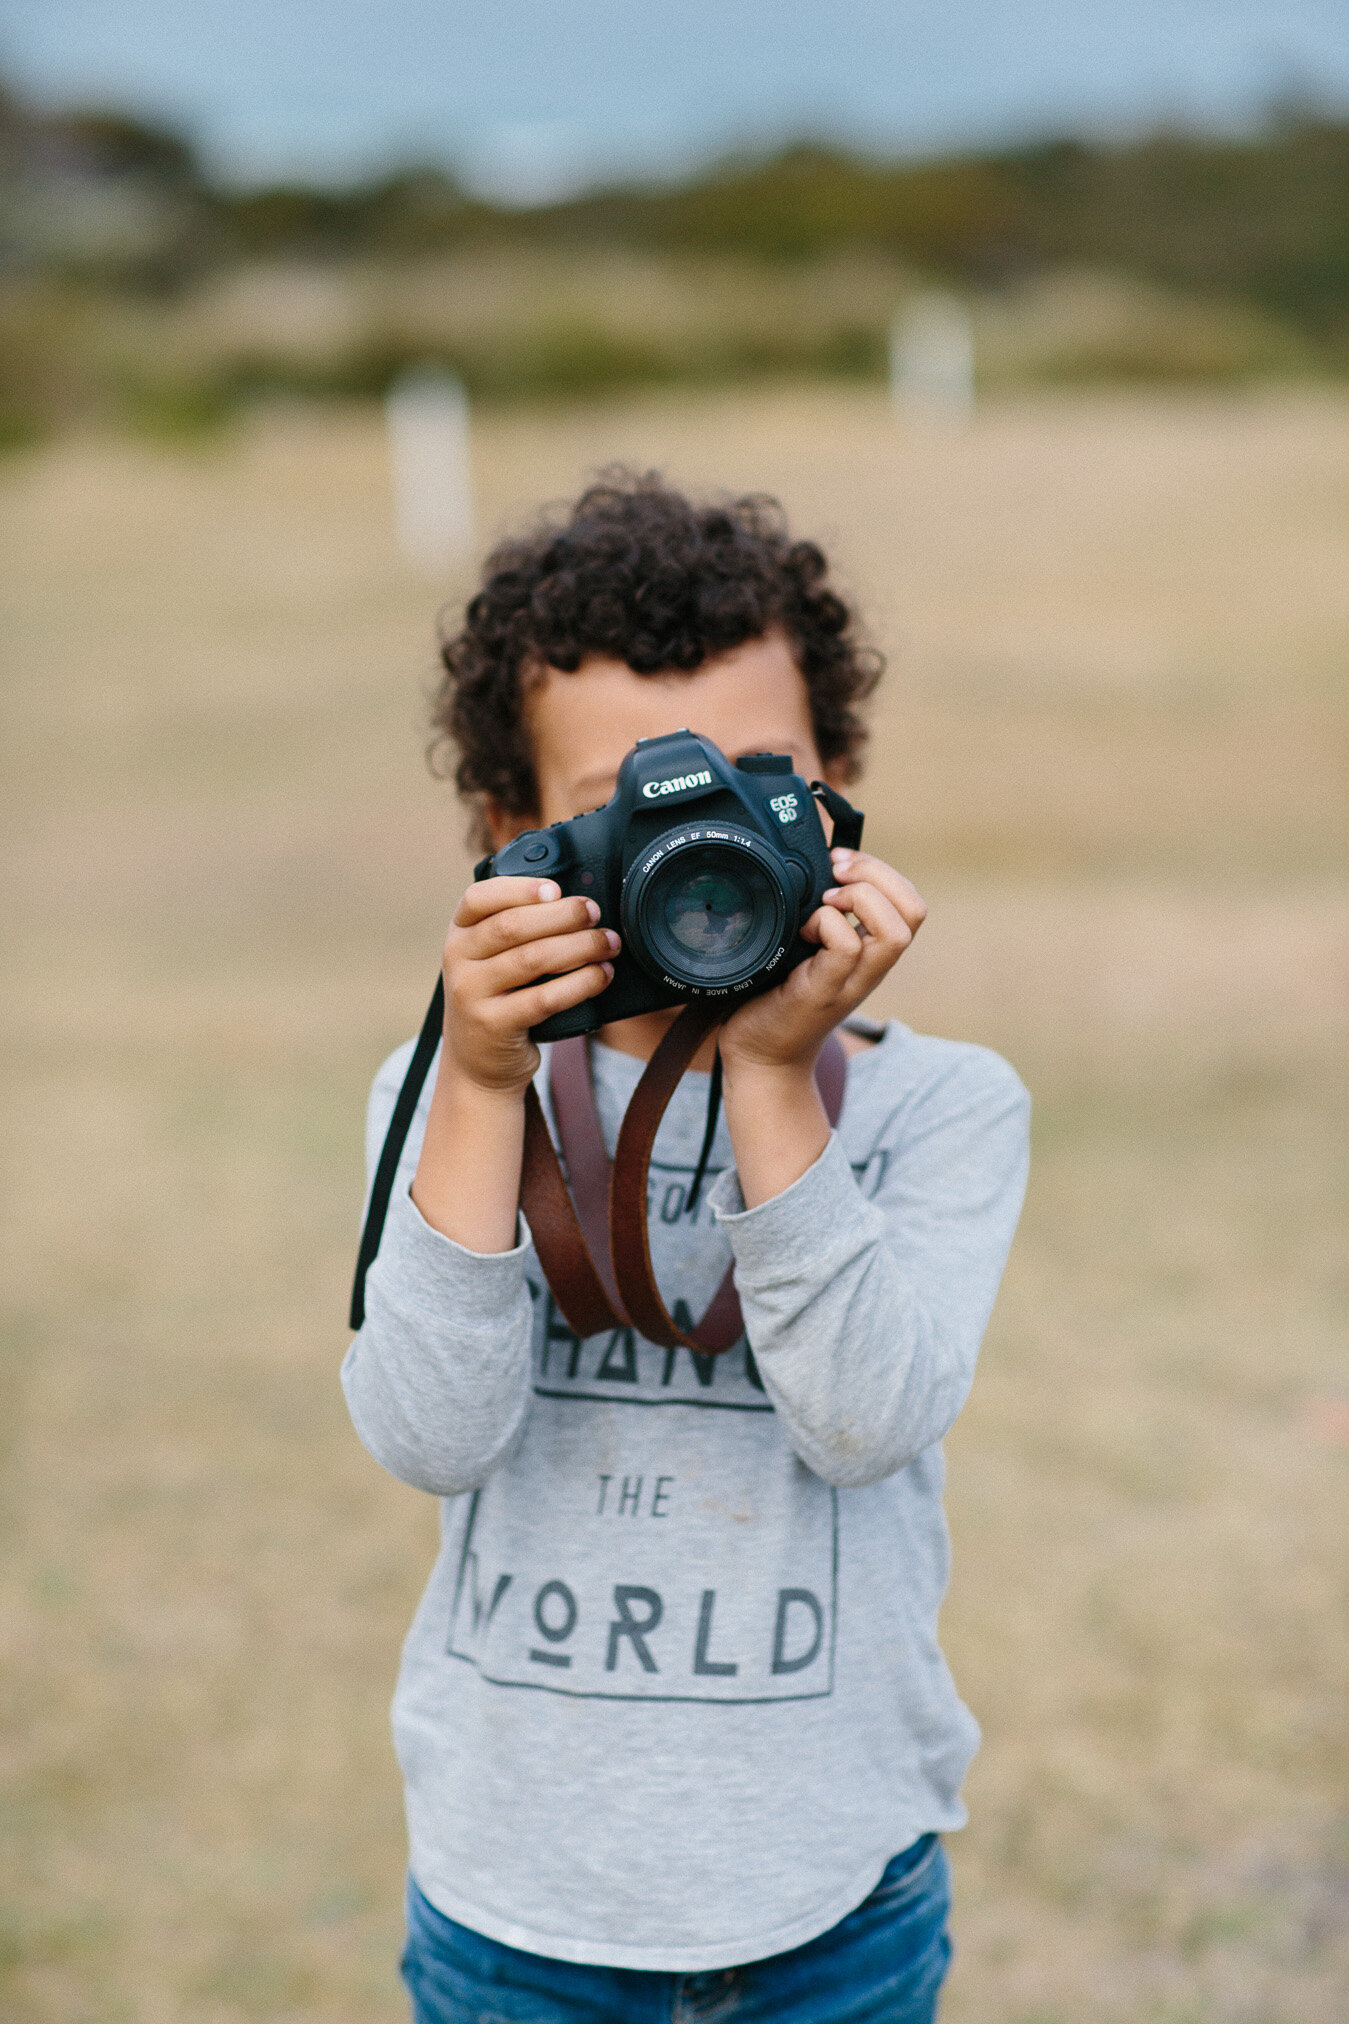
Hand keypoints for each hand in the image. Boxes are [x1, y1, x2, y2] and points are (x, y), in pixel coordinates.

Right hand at [440, 876, 619, 1096]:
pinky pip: (545, 998)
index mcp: (460, 933)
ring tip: (609, 943)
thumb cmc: (497, 997)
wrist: (476, 1060)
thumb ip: (517, 930)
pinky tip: (602, 975)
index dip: (519, 888)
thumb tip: (577, 904)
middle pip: (512, 926)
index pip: (479, 897)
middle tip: (595, 913)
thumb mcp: (490, 959)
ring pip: (533, 959)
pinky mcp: (494, 1025)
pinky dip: (581, 983)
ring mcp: (472, 994)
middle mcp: (458, 960)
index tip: (556, 889)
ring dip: (580, 947)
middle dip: (562, 915)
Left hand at [719, 848, 925, 1075]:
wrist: (761, 1054)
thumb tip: (811, 866)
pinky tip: (801, 931)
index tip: (840, 860)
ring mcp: (852, 982)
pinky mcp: (823, 992)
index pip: (911, 903)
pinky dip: (825, 924)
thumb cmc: (777, 995)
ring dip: (859, 899)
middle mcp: (871, 966)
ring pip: (894, 931)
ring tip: (825, 902)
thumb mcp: (805, 946)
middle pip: (914, 911)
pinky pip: (846, 947)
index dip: (882, 870)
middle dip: (876, 874)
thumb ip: (819, 914)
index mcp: (872, 951)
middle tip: (835, 873)